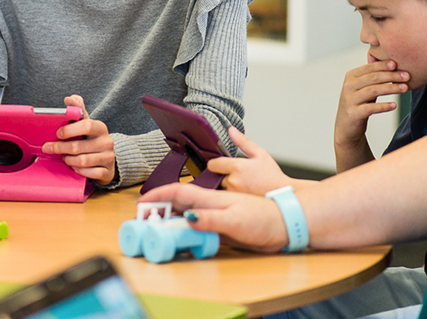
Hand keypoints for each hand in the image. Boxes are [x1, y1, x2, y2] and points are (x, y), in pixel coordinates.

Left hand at [43, 94, 115, 185]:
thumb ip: (78, 110)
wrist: (108, 159)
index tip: (57, 133)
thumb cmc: (92, 140)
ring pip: (83, 161)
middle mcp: (107, 142)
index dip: (69, 130)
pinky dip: (79, 171)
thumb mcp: (87, 124)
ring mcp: (108, 157)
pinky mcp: (107, 172)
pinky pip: (90, 173)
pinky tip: (74, 167)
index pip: (86, 125)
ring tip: (63, 157)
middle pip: (79, 146)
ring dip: (69, 160)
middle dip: (61, 148)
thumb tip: (69, 98)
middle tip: (48, 148)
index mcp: (100, 128)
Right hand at [139, 182, 288, 252]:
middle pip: (179, 202)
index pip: (179, 192)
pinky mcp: (221, 227)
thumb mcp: (235, 220)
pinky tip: (180, 233)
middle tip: (143, 215)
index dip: (160, 195)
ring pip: (186, 213)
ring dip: (170, 216)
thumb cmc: (263, 219)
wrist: (284, 226)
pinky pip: (197, 226)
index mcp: (211, 198)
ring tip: (155, 223)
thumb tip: (188, 217)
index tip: (143, 201)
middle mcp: (211, 204)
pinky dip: (184, 228)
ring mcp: (216, 215)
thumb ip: (211, 219)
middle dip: (159, 206)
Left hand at [207, 127, 293, 195]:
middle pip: (215, 177)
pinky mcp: (235, 204)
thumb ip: (243, 142)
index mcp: (237, 166)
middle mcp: (233, 181)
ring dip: (224, 186)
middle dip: (221, 175)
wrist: (282, 196)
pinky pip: (224, 199)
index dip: (215, 163)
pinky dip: (228, 196)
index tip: (220, 165)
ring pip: (219, 188)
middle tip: (234, 176)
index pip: (212, 164)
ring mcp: (233, 194)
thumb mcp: (260, 154)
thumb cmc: (273, 176)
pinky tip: (239, 194)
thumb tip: (231, 130)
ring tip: (239, 185)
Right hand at [334, 59, 408, 170]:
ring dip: (390, 88)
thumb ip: (373, 76)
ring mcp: (350, 100)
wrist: (346, 126)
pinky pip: (371, 108)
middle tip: (407, 76)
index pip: (369, 68)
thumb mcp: (363, 88)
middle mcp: (348, 86)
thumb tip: (394, 64)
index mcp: (351, 76)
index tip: (397, 64)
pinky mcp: (353, 113)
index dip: (383, 65)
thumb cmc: (359, 103)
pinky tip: (395, 105)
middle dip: (391, 76)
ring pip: (372, 91)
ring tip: (404, 88)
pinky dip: (384, 106)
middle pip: (372, 78)